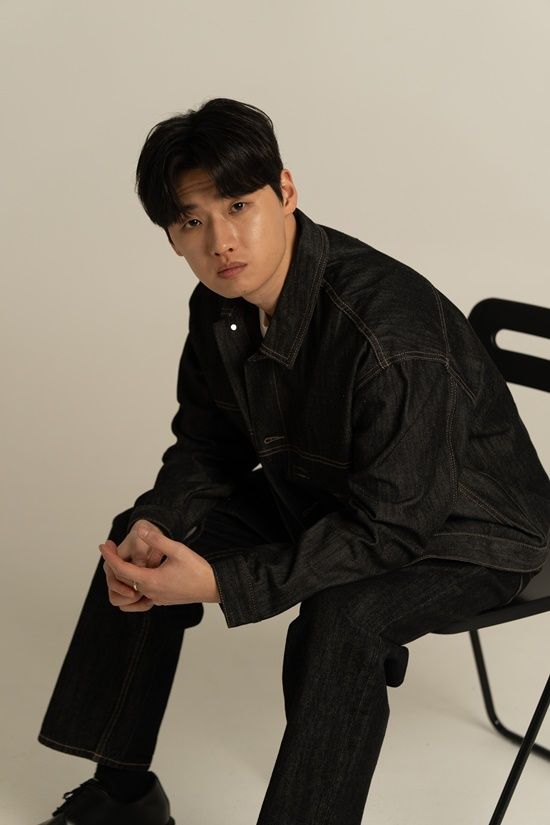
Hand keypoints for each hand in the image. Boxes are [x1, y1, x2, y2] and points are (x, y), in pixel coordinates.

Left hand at [100, 523, 220, 611]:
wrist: (212, 587)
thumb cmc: (197, 569)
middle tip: (110, 547)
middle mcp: (149, 592)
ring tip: (121, 559)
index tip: (103, 545)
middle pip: (123, 579)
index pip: (121, 569)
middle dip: (113, 563)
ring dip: (123, 574)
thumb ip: (157, 540)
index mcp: (150, 580)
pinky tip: (138, 573)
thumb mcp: (177, 549)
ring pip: (131, 587)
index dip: (109, 556)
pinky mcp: (162, 600)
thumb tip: (139, 530)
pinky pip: (141, 594)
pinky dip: (134, 583)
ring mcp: (155, 598)